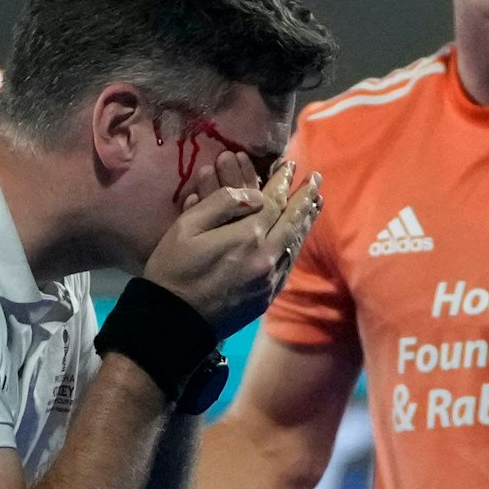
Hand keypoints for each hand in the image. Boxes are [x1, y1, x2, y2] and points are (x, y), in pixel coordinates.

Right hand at [145, 155, 320, 338]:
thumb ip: (221, 203)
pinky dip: (296, 246)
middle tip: (316, 179)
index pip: (273, 202)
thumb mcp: (186, 227)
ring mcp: (269, 280)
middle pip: (292, 221)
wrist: (174, 323)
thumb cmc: (173, 270)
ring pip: (295, 244)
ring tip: (316, 204)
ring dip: (306, 221)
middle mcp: (266, 257)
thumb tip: (253, 195)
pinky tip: (297, 238)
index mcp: (246, 236)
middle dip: (305, 198)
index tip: (290, 165)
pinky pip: (288, 265)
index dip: (283, 182)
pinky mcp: (266, 297)